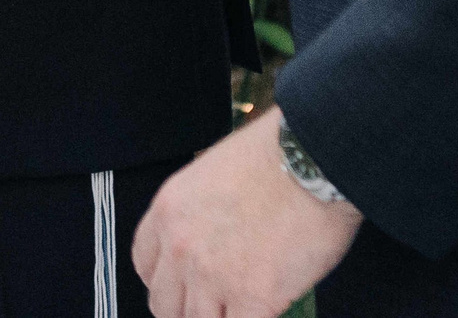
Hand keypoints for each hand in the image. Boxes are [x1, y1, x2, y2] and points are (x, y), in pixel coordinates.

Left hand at [133, 107, 361, 317]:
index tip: (181, 287)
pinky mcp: (254, 298)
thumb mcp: (210, 173)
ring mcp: (214, 276)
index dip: (165, 281)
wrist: (312, 160)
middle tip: (212, 307)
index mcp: (167, 212)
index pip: (145, 266)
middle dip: (186, 310)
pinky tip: (262, 313)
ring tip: (238, 310)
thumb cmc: (273, 156)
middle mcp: (181, 248)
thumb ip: (198, 213)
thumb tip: (210, 241)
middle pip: (164, 304)